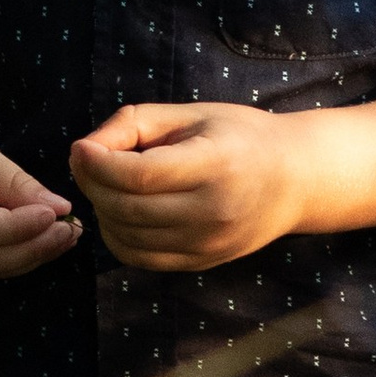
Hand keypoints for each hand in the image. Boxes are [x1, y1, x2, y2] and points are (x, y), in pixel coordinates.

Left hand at [69, 103, 319, 272]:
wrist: (295, 180)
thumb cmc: (240, 136)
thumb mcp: (192, 114)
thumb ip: (135, 123)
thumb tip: (85, 150)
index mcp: (216, 165)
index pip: (139, 176)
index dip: (97, 164)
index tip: (80, 148)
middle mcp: (213, 211)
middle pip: (127, 208)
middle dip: (92, 184)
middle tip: (86, 162)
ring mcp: (208, 243)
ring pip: (126, 237)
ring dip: (101, 209)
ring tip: (106, 184)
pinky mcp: (201, 262)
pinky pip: (139, 258)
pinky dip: (117, 235)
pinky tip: (121, 211)